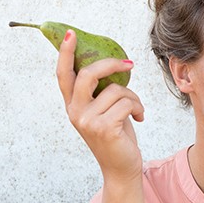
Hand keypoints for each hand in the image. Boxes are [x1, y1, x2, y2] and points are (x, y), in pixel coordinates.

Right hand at [56, 29, 144, 181]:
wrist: (122, 168)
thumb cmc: (117, 137)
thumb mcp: (105, 111)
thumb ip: (102, 92)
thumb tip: (114, 66)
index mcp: (72, 106)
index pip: (63, 75)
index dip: (66, 53)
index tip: (72, 34)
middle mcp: (75, 112)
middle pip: (88, 74)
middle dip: (111, 65)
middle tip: (129, 64)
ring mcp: (88, 121)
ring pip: (116, 90)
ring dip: (134, 97)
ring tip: (137, 110)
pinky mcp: (104, 128)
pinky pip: (127, 104)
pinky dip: (139, 108)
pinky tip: (140, 118)